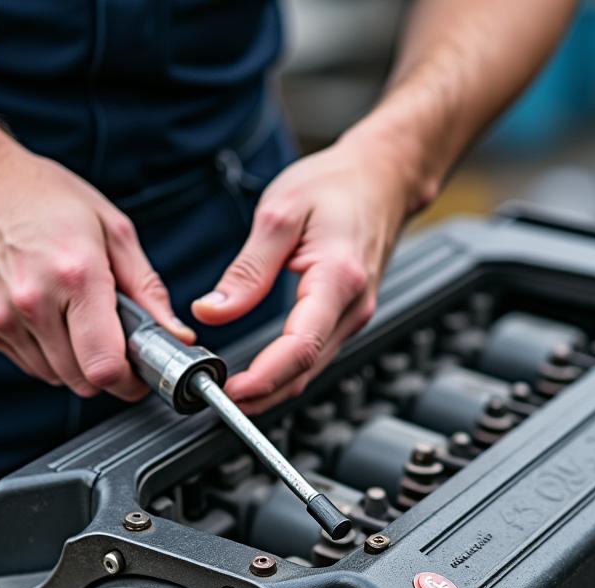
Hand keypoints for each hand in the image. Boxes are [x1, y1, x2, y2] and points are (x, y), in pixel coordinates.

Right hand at [0, 135, 192, 398]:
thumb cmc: (44, 198)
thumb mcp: (113, 229)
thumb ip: (148, 290)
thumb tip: (176, 335)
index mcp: (76, 275)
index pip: (105, 366)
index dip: (130, 380)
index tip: (139, 373)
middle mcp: (34, 301)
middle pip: (83, 380)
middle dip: (107, 371)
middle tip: (113, 342)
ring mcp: (3, 317)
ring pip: (57, 378)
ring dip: (76, 363)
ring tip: (77, 319)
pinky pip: (31, 365)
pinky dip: (48, 354)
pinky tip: (49, 317)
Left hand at [192, 133, 415, 413]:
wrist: (383, 178)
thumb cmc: (337, 187)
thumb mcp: (279, 214)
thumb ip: (246, 270)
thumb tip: (212, 312)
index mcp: (337, 279)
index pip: (300, 347)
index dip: (264, 377)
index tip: (230, 390)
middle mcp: (353, 307)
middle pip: (306, 370)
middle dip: (262, 395)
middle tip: (219, 403)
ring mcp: (354, 316)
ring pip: (312, 370)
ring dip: (273, 389)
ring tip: (231, 395)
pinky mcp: (347, 317)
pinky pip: (316, 356)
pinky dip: (285, 372)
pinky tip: (259, 375)